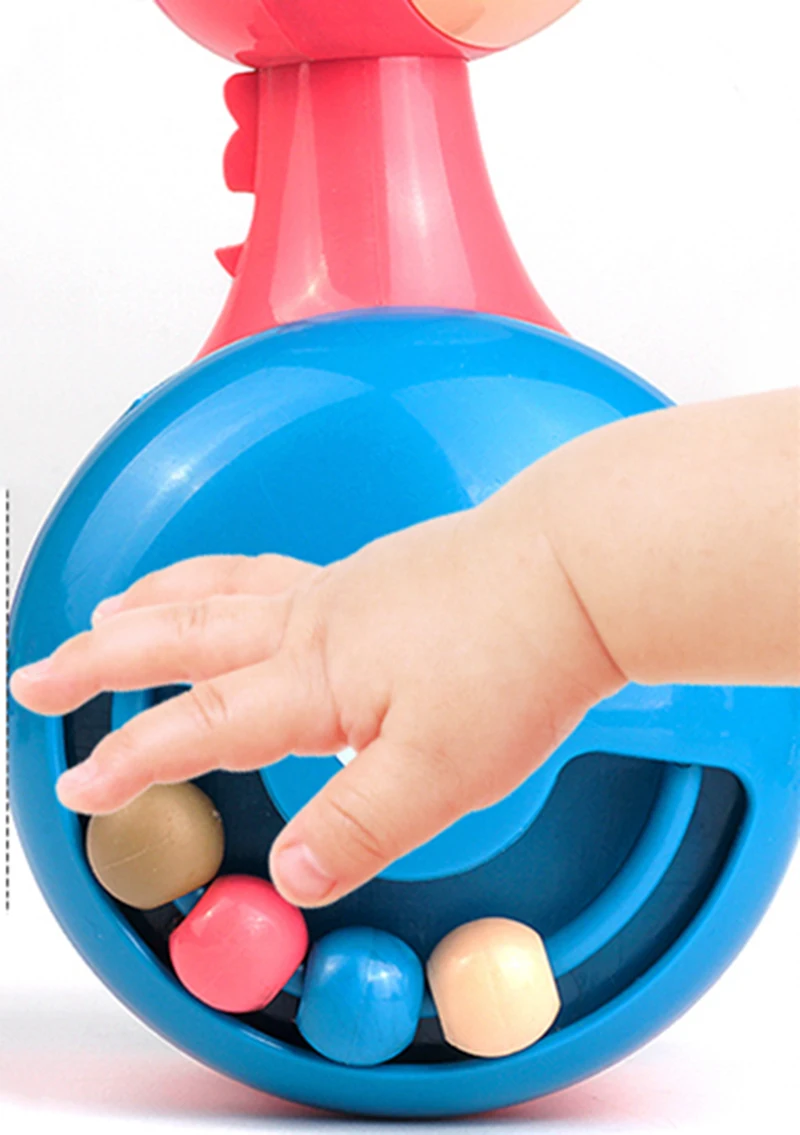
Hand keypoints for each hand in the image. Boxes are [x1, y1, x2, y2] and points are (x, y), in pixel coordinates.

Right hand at [10, 491, 623, 907]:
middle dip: (99, 658)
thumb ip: (354, 827)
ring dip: (155, 603)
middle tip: (40, 671)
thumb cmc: (517, 660)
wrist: (577, 568)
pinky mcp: (376, 573)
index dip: (129, 759)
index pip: (196, 724)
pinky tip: (237, 597)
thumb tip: (288, 875)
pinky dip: (224, 581)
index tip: (76, 784)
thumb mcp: (438, 774)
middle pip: (179, 634)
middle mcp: (312, 621)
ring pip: (221, 589)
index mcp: (313, 676)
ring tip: (112, 612)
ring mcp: (343, 587)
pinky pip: (270, 570)